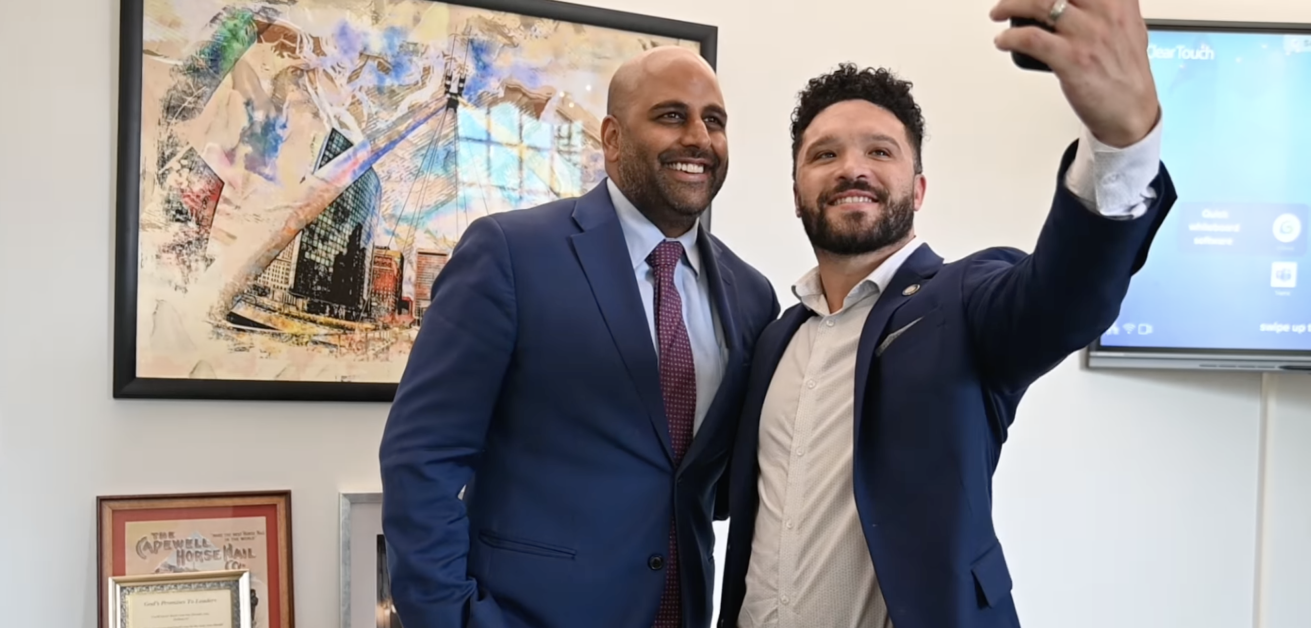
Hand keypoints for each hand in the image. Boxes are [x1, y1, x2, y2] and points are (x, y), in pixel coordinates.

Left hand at [990, 0, 1160, 147]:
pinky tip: (1003, 40)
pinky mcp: (1072, 60)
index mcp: (1117, 0)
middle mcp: (1104, 12)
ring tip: (999, 13)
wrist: (1131, 110)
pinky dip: (1011, 37)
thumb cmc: (1125, 71)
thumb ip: (1105, 6)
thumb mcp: (1126, 25)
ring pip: (1040, 4)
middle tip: (1010, 0)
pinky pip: (1032, 39)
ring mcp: (1087, 35)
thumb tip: (1077, 1)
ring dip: (1010, 5)